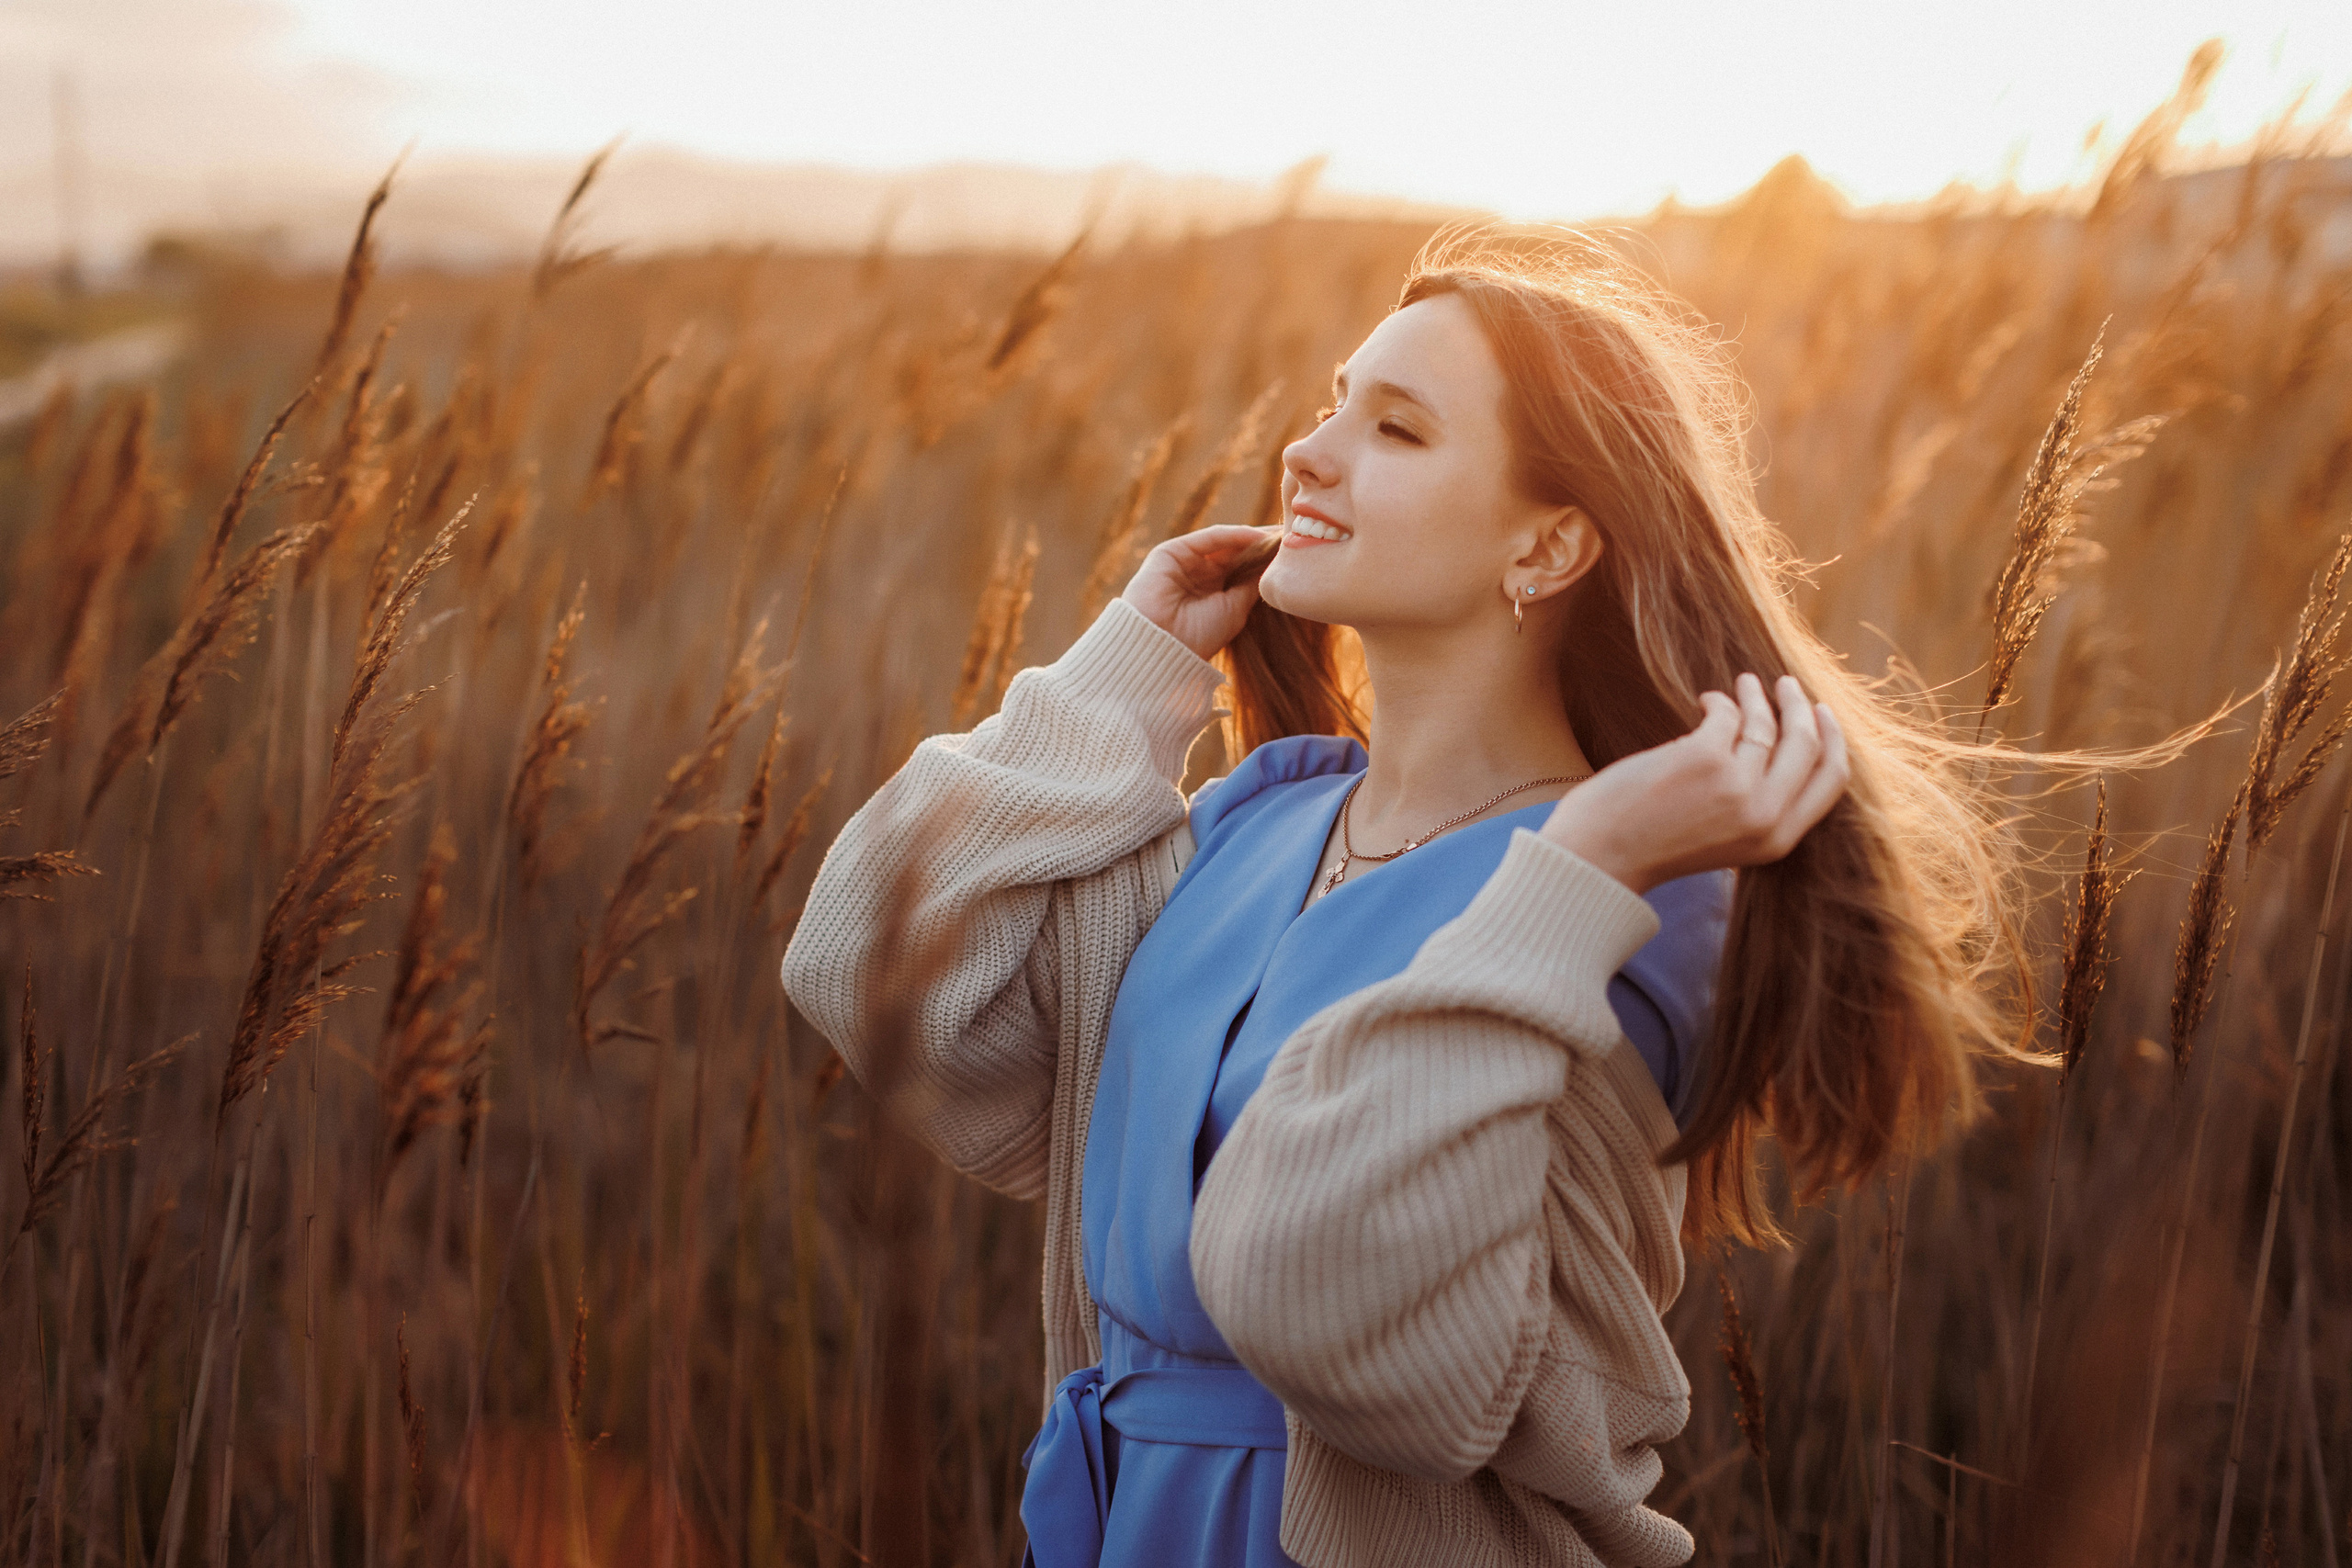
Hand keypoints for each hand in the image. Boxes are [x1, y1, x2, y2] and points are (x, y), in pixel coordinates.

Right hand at [1120, 524, 1279, 660]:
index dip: (1265, 561)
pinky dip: (1233, 535)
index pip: (1241, 570)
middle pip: (1235, 553)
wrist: (1161, 645)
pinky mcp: (1171, 552)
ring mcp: (1185, 563)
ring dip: (1251, 537)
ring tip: (1279, 534)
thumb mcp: (1235, 609)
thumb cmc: (1198, 636)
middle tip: (1292, 536)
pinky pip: (1208, 538)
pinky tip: (1257, 536)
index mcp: (1211, 594)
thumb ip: (1252, 584)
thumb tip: (1276, 564)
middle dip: (1261, 545)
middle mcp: (1198, 577)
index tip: (1292, 553)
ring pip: (1223, 543)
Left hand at [1539, 672, 1849, 893]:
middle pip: (1808, 744)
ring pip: (1767, 723)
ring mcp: (1737, 786)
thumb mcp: (1728, 838)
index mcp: (1777, 841)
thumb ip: (1760, 805)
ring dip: (1756, 695)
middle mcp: (1765, 815)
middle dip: (1801, 707)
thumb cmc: (1655, 842)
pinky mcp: (1704, 758)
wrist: (1601, 855)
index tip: (1822, 711)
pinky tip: (1704, 701)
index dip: (1832, 739)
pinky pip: (1727, 713)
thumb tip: (1780, 741)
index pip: (1831, 781)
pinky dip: (1719, 700)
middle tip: (1787, 684)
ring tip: (1744, 683)